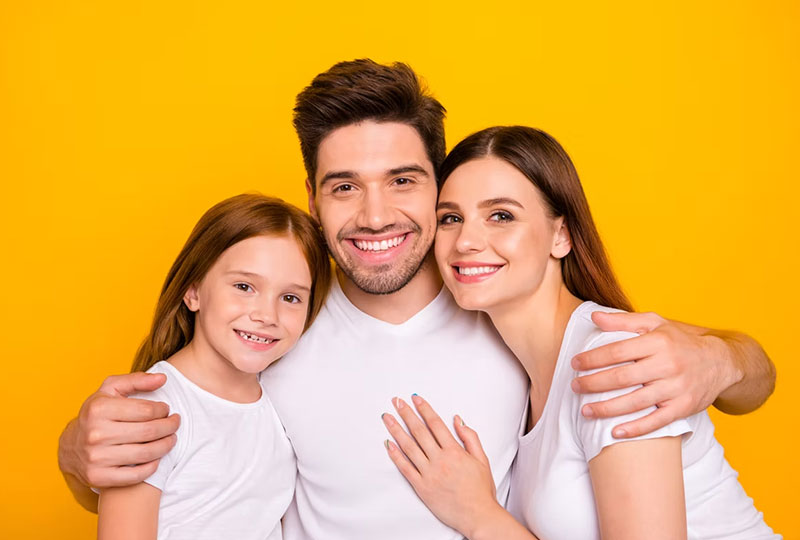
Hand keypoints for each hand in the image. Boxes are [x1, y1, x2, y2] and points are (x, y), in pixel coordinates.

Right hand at [59, 372, 179, 487]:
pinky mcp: (98, 477)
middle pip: (149, 431)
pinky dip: (153, 467)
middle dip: (169, 427)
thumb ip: (137, 380)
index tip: (167, 410)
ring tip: (171, 438)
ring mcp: (96, 458)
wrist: (70, 446)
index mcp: (99, 409)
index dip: (163, 410)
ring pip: (146, 453)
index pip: (146, 410)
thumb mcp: (111, 389)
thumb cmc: (97, 413)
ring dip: (166, 445)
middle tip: (175, 423)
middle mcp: (95, 434)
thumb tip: (163, 378)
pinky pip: (136, 475)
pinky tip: (157, 458)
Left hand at [381, 394, 501, 536]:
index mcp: (454, 451)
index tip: (415, 398)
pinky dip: (396, 456)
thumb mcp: (482, 459)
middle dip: (406, 414)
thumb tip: (457, 419)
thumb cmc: (481, 490)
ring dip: (396, 430)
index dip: (424, 409)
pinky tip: (388, 444)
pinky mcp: (421, 488)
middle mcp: (440, 460)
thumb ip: (470, 437)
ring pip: (409, 447)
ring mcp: (429, 474)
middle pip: (419, 431)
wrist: (478, 516)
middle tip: (396, 401)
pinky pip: (405, 469)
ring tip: (387, 418)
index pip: (435, 424)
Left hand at [570, 311, 736, 437]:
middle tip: (575, 387)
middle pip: (623, 377)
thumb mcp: (655, 323)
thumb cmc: (680, 340)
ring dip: (608, 408)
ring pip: (636, 402)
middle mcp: (668, 365)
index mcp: (658, 342)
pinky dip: (635, 429)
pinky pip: (657, 422)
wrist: (721, 361)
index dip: (593, 359)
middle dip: (594, 384)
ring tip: (586, 411)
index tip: (575, 364)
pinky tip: (614, 432)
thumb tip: (594, 317)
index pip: (618, 351)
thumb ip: (624, 321)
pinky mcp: (684, 408)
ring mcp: (677, 388)